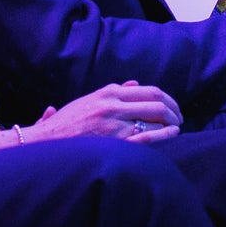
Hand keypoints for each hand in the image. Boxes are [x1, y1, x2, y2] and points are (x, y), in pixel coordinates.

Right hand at [1, 82, 181, 146]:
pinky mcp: (114, 143)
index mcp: (107, 93)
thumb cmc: (66, 124)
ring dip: (171, 122)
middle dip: (173, 110)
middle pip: (156, 102)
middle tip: (180, 117)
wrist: (45, 142)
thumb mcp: (88, 101)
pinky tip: (172, 134)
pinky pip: (147, 136)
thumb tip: (134, 83)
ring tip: (177, 127)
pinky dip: (164, 134)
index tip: (172, 106)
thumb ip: (112, 92)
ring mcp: (114, 124)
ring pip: (154, 118)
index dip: (166, 98)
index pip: (147, 90)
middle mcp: (112, 105)